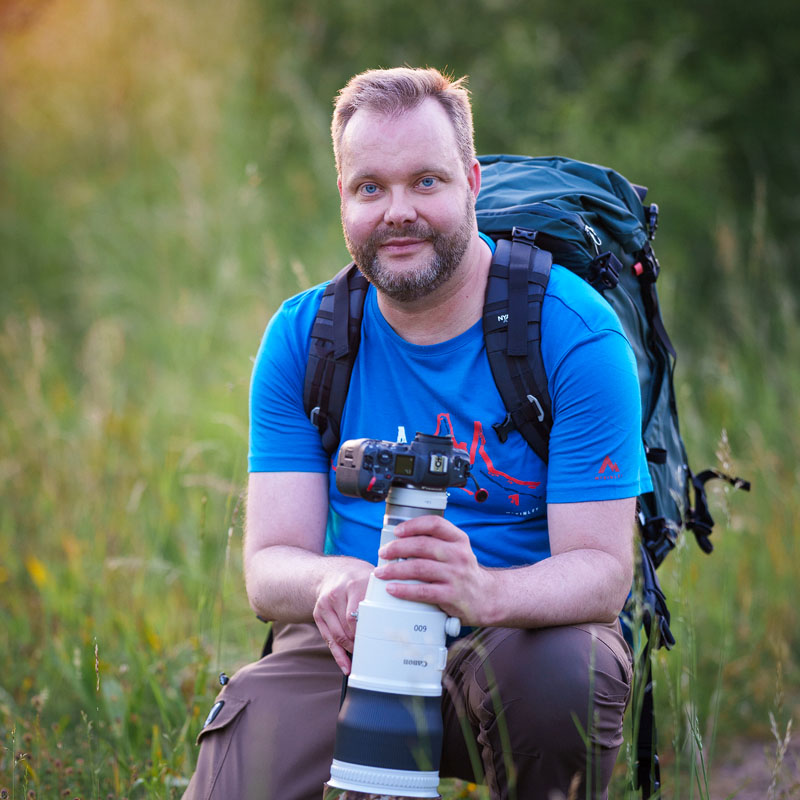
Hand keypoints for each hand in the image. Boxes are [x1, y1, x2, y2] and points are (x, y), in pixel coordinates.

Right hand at [313, 559, 372, 674]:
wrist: (334, 571)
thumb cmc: (359, 578)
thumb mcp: (372, 580)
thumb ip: (382, 596)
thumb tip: (401, 618)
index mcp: (354, 584)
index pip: (358, 616)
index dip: (367, 632)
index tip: (378, 643)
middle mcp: (336, 594)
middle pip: (348, 629)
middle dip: (361, 643)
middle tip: (374, 653)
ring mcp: (325, 604)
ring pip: (338, 636)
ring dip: (351, 650)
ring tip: (363, 658)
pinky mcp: (317, 614)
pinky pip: (328, 639)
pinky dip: (338, 655)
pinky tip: (346, 666)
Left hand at [373, 516, 493, 625]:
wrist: (487, 598)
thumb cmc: (464, 573)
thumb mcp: (457, 551)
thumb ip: (436, 543)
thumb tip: (401, 541)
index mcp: (458, 540)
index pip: (435, 524)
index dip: (413, 525)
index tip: (397, 531)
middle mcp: (459, 555)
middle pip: (422, 546)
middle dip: (397, 548)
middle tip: (383, 553)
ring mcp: (456, 575)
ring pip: (419, 568)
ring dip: (395, 570)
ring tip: (381, 572)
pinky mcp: (452, 596)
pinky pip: (423, 591)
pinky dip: (404, 590)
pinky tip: (392, 589)